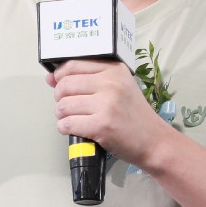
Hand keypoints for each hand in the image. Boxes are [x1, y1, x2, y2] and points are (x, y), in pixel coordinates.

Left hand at [48, 58, 173, 168]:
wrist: (154, 141)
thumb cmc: (134, 115)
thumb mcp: (118, 87)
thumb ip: (87, 79)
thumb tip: (51, 78)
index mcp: (114, 69)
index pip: (72, 65)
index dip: (59, 76)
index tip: (57, 84)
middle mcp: (110, 83)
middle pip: (65, 85)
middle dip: (59, 98)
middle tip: (68, 106)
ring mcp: (106, 104)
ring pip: (63, 105)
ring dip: (62, 115)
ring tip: (72, 118)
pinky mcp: (101, 125)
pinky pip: (68, 124)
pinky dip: (65, 128)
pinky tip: (74, 129)